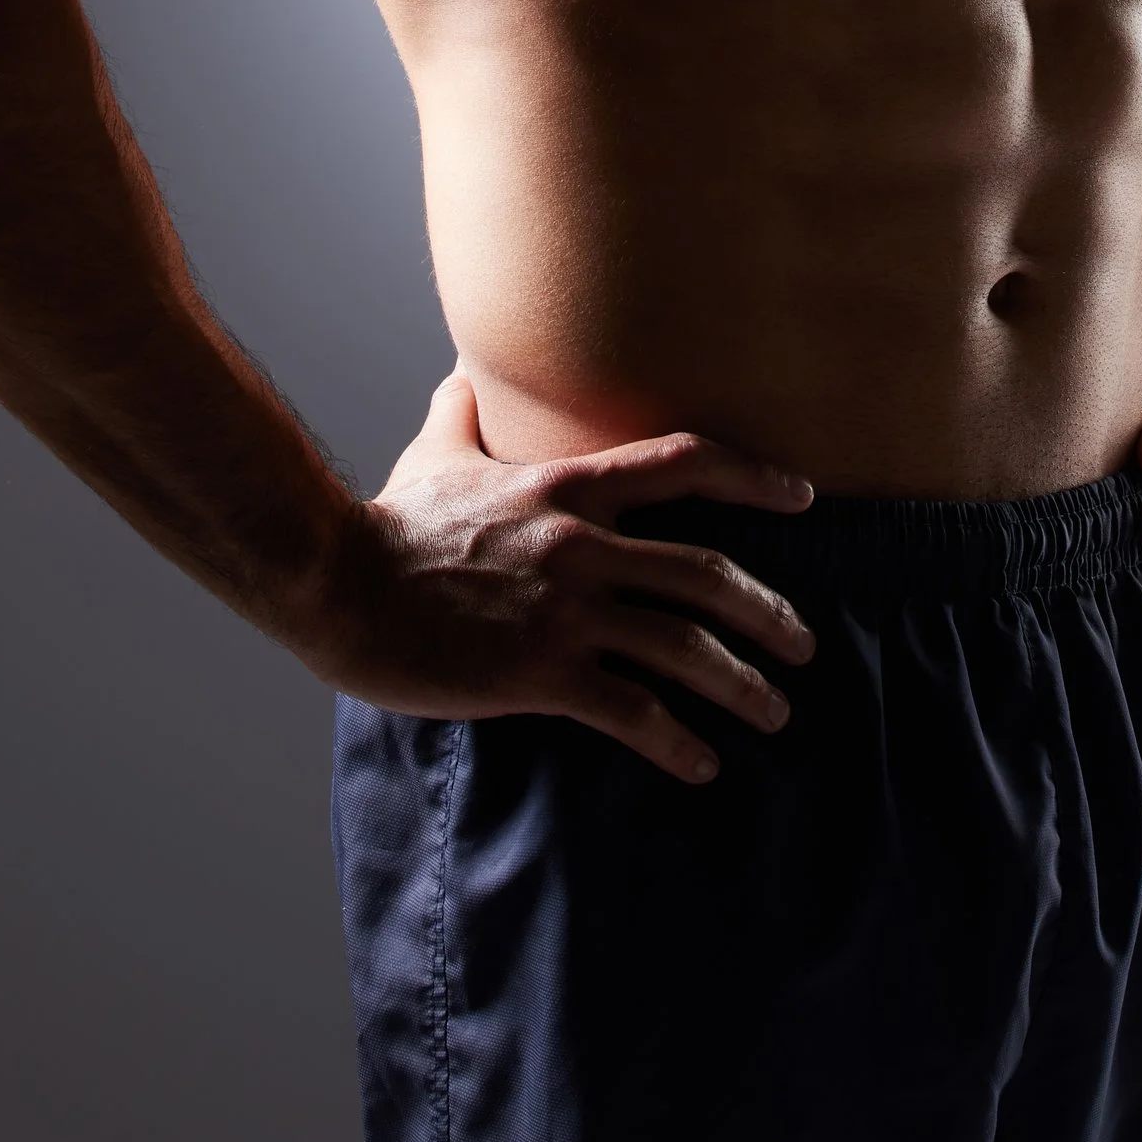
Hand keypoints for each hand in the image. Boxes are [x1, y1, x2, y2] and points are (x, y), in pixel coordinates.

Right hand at [302, 371, 816, 783]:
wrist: (337, 584)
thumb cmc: (386, 526)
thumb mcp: (434, 455)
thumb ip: (461, 416)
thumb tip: (459, 376)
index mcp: (566, 488)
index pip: (682, 464)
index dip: (752, 477)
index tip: (803, 497)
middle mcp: (581, 544)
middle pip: (707, 570)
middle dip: (769, 611)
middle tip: (804, 644)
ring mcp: (564, 611)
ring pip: (684, 645)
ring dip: (742, 685)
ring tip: (774, 715)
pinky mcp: (539, 674)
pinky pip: (630, 711)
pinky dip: (675, 741)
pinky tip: (699, 765)